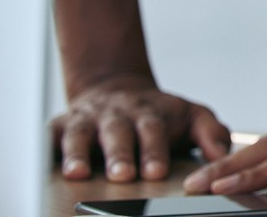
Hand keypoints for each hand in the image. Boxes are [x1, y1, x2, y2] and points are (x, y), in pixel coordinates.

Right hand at [51, 73, 229, 180]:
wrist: (117, 90)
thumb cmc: (157, 113)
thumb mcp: (190, 115)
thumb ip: (210, 132)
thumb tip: (221, 154)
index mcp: (150, 113)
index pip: (154, 131)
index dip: (155, 150)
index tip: (156, 171)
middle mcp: (117, 115)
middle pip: (118, 134)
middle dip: (119, 154)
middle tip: (123, 175)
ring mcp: (87, 120)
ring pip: (81, 135)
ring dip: (78, 153)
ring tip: (78, 172)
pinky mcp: (60, 127)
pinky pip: (49, 136)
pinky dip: (45, 148)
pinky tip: (44, 162)